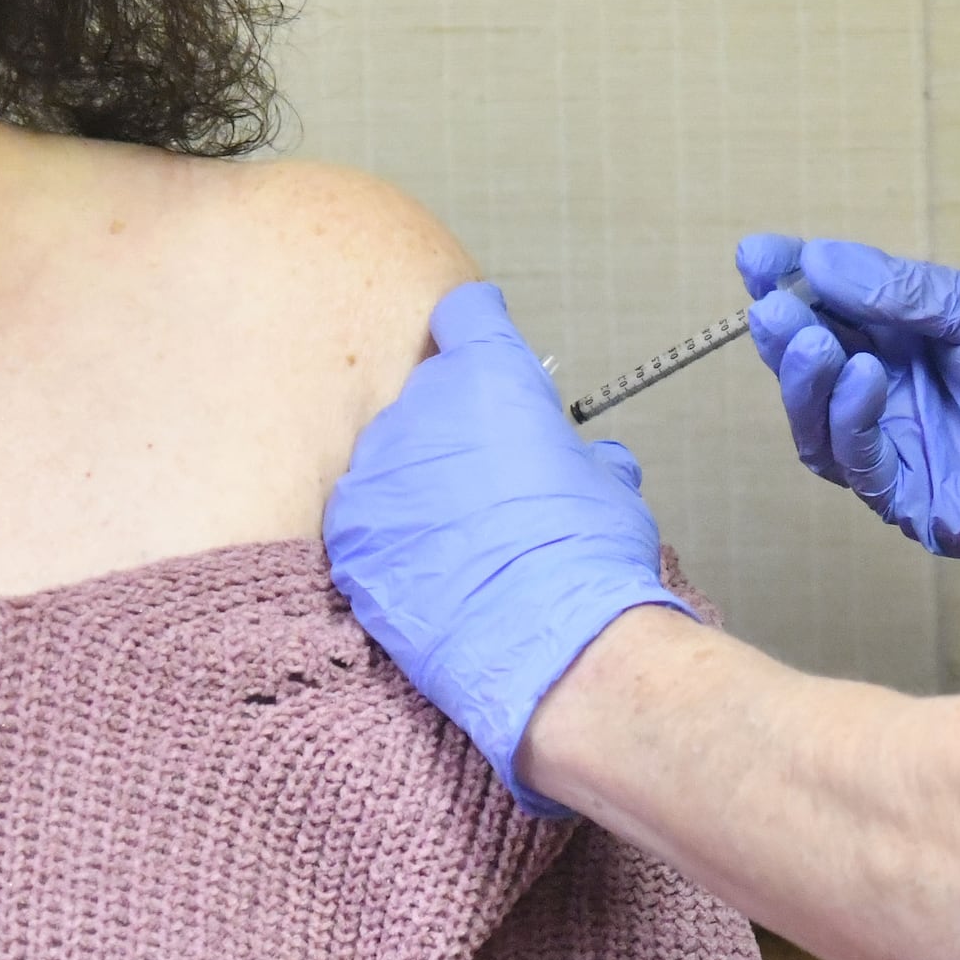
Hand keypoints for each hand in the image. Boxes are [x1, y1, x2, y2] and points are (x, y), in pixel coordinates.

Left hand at [327, 284, 694, 816]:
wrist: (544, 646)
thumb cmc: (585, 562)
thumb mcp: (610, 489)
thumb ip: (587, 459)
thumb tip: (595, 462)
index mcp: (490, 377)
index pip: (466, 313)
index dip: (478, 330)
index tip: (481, 347)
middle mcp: (422, 408)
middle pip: (425, 392)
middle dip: (451, 425)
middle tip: (487, 478)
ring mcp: (376, 471)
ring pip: (390, 458)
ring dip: (416, 484)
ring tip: (459, 537)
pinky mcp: (350, 535)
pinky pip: (367, 518)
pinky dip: (390, 536)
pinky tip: (428, 569)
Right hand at [737, 234, 959, 574]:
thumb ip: (899, 291)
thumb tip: (818, 256)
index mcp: (916, 338)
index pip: (835, 306)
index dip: (793, 282)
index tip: (756, 257)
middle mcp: (899, 392)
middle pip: (814, 364)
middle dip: (786, 331)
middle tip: (772, 305)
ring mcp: (902, 447)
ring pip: (818, 420)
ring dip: (804, 379)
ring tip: (812, 340)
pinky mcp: (911, 499)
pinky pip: (856, 462)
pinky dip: (848, 417)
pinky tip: (863, 377)